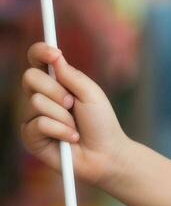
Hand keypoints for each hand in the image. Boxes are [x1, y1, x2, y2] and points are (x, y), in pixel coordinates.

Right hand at [19, 43, 132, 188]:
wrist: (105, 153)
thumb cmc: (101, 122)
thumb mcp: (91, 93)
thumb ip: (71, 75)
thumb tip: (56, 57)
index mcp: (56, 82)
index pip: (37, 60)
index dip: (40, 51)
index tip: (54, 53)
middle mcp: (40, 96)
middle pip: (30, 77)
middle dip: (56, 90)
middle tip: (73, 103)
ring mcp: (32, 116)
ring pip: (35, 102)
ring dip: (62, 115)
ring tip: (75, 126)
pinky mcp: (30, 136)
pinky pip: (38, 123)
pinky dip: (61, 130)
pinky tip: (70, 138)